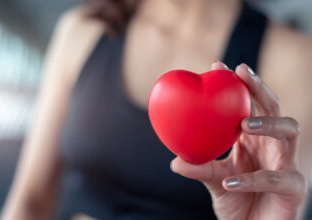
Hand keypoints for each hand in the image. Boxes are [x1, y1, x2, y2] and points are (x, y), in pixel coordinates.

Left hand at [171, 62, 306, 219]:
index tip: (218, 64)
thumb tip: (175, 160)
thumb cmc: (236, 201)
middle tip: (241, 73)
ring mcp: (287, 163)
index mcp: (253, 138)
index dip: (238, 83)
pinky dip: (252, 179)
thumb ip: (200, 168)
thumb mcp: (214, 180)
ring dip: (267, 123)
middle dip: (259, 87)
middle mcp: (272, 145)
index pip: (250, 104)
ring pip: (290, 131)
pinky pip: (276, 178)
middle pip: (274, 106)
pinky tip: (230, 181)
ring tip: (244, 125)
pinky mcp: (294, 187)